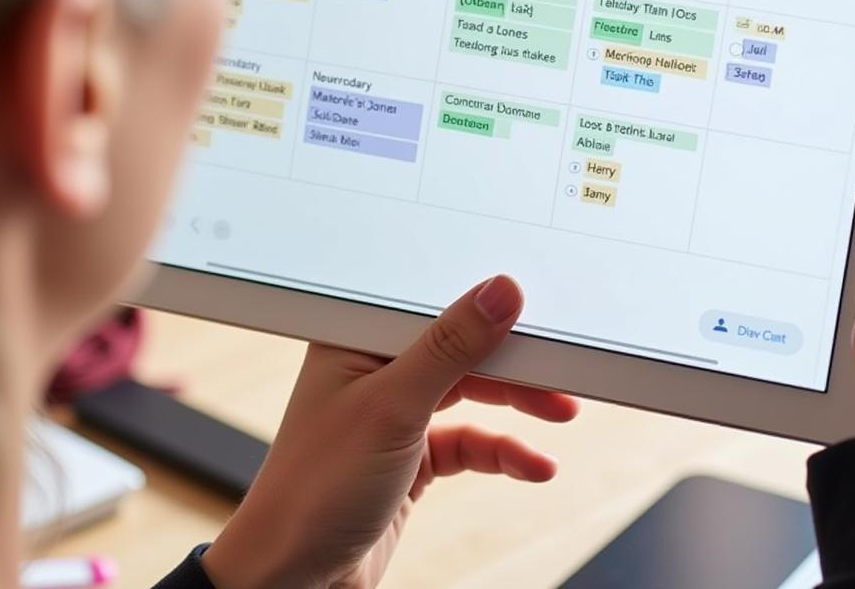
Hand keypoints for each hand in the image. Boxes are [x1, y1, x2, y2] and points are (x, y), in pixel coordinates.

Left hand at [202, 275, 577, 588]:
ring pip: (468, 393)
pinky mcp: (409, 455)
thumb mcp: (392, 407)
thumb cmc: (311, 491)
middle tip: (559, 369)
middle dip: (511, 363)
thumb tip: (498, 294)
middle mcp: (374, 369)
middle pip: (459, 349)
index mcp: (355, 339)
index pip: (433, 305)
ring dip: (515, 406)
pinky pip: (467, 442)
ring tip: (561, 411)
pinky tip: (532, 464)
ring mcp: (394, 413)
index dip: (485, 307)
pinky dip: (501, 451)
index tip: (534, 315)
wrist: (293, 582)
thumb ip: (450, 347)